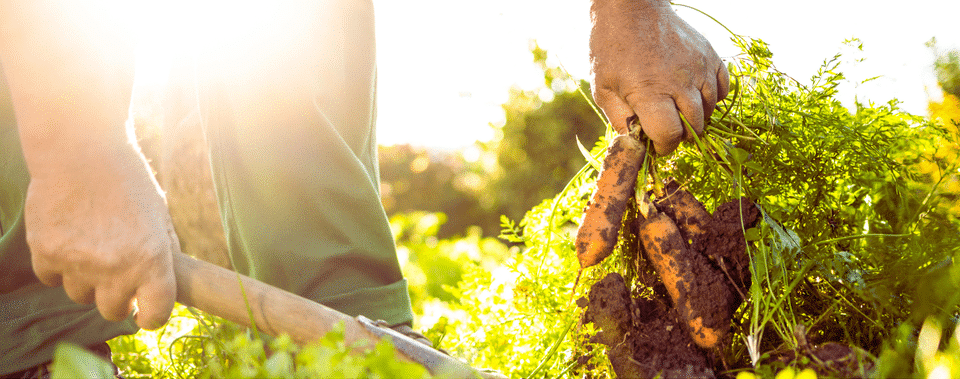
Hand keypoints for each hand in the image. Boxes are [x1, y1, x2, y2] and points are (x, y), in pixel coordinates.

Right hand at [24, 147, 179, 329]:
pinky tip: (69, 239)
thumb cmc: (128, 181)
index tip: (145, 313)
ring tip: (92, 246)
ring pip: (80, 295)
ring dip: (87, 280)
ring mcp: (78, 264)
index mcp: (152, 260)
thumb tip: (167, 283)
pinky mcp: (46, 254)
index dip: (151, 317)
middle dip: (117, 299)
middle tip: (117, 276)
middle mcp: (115, 269)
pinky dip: (59, 266)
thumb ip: (163, 252)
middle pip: (112, 311)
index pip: (155, 315)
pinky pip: (52, 278)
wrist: (82, 151)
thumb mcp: (160, 216)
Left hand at [590, 0, 728, 154]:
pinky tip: (694, 96)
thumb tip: (636, 145)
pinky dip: (712, 99)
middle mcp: (680, 82)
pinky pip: (722, 89)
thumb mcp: (603, 89)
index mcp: (650, 92)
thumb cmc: (612, 50)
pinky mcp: (710, 55)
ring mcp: (699, 67)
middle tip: (664, 127)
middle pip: (694, 127)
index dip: (663, 146)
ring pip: (710, 110)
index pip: (670, 135)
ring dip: (695, 118)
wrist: (631, 9)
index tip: (655, 144)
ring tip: (676, 110)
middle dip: (679, 135)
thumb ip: (620, 121)